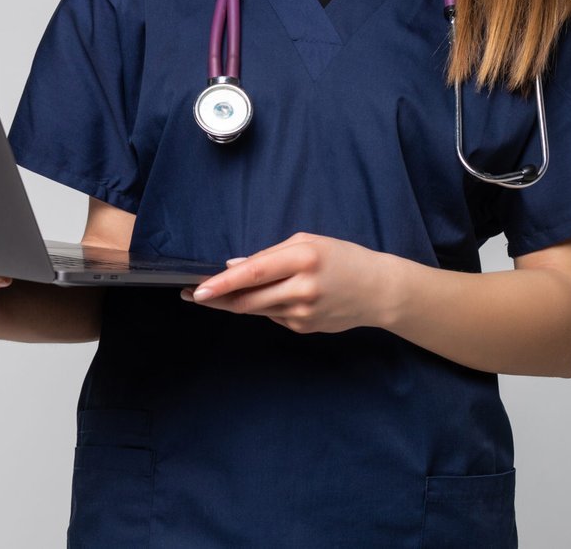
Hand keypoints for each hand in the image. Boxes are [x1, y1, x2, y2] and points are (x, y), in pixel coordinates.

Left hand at [179, 232, 399, 334]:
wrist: (378, 291)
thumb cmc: (341, 258)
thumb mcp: (307, 243)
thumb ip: (268, 254)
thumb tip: (232, 266)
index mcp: (302, 259)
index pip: (253, 273)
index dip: (222, 283)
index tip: (198, 290)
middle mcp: (302, 288)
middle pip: (247, 300)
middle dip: (216, 299)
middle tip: (191, 295)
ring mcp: (303, 313)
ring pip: (256, 310)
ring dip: (235, 303)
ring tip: (217, 295)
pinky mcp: (304, 328)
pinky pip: (273, 316)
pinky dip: (264, 306)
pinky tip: (275, 296)